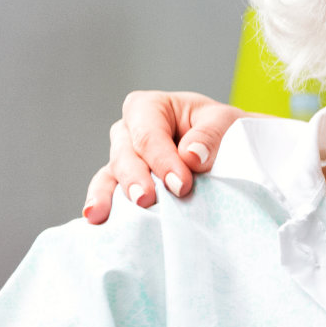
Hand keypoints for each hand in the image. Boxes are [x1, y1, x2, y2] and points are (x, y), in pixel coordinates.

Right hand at [82, 91, 242, 223]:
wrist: (227, 147)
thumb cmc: (222, 129)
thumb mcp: (226, 121)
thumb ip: (210, 136)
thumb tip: (191, 156)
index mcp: (151, 107)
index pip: (149, 133)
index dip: (162, 159)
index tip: (181, 184)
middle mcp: (129, 130)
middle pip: (125, 153)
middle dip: (135, 178)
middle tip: (146, 200)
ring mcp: (123, 156)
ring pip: (111, 173)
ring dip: (109, 195)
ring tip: (103, 215)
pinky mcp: (123, 181)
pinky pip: (107, 190)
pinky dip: (102, 203)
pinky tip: (97, 219)